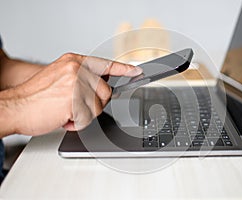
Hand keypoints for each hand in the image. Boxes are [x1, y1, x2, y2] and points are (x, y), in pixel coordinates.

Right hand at [0, 53, 141, 135]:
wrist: (15, 107)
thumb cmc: (36, 97)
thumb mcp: (60, 77)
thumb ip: (81, 78)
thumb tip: (101, 85)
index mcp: (74, 62)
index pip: (106, 64)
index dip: (124, 69)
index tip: (136, 71)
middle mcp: (77, 69)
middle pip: (106, 92)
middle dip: (94, 104)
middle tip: (75, 105)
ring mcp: (76, 84)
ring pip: (98, 107)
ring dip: (84, 114)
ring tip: (66, 111)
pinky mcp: (74, 100)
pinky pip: (88, 118)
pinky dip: (77, 123)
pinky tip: (63, 117)